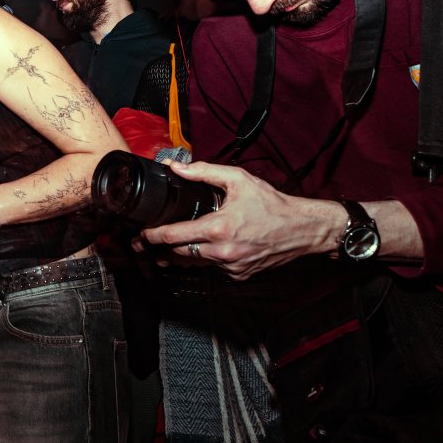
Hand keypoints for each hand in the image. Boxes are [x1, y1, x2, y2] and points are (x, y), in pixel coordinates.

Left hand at [136, 161, 339, 279]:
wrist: (302, 229)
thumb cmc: (272, 204)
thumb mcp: (238, 179)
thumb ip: (203, 172)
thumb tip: (175, 168)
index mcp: (218, 228)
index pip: (173, 236)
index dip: (152, 237)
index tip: (141, 235)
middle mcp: (223, 252)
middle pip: (178, 254)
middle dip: (158, 250)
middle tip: (142, 246)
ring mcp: (231, 267)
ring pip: (195, 264)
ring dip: (177, 258)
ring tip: (159, 254)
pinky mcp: (239, 275)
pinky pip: (214, 268)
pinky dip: (205, 260)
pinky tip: (198, 251)